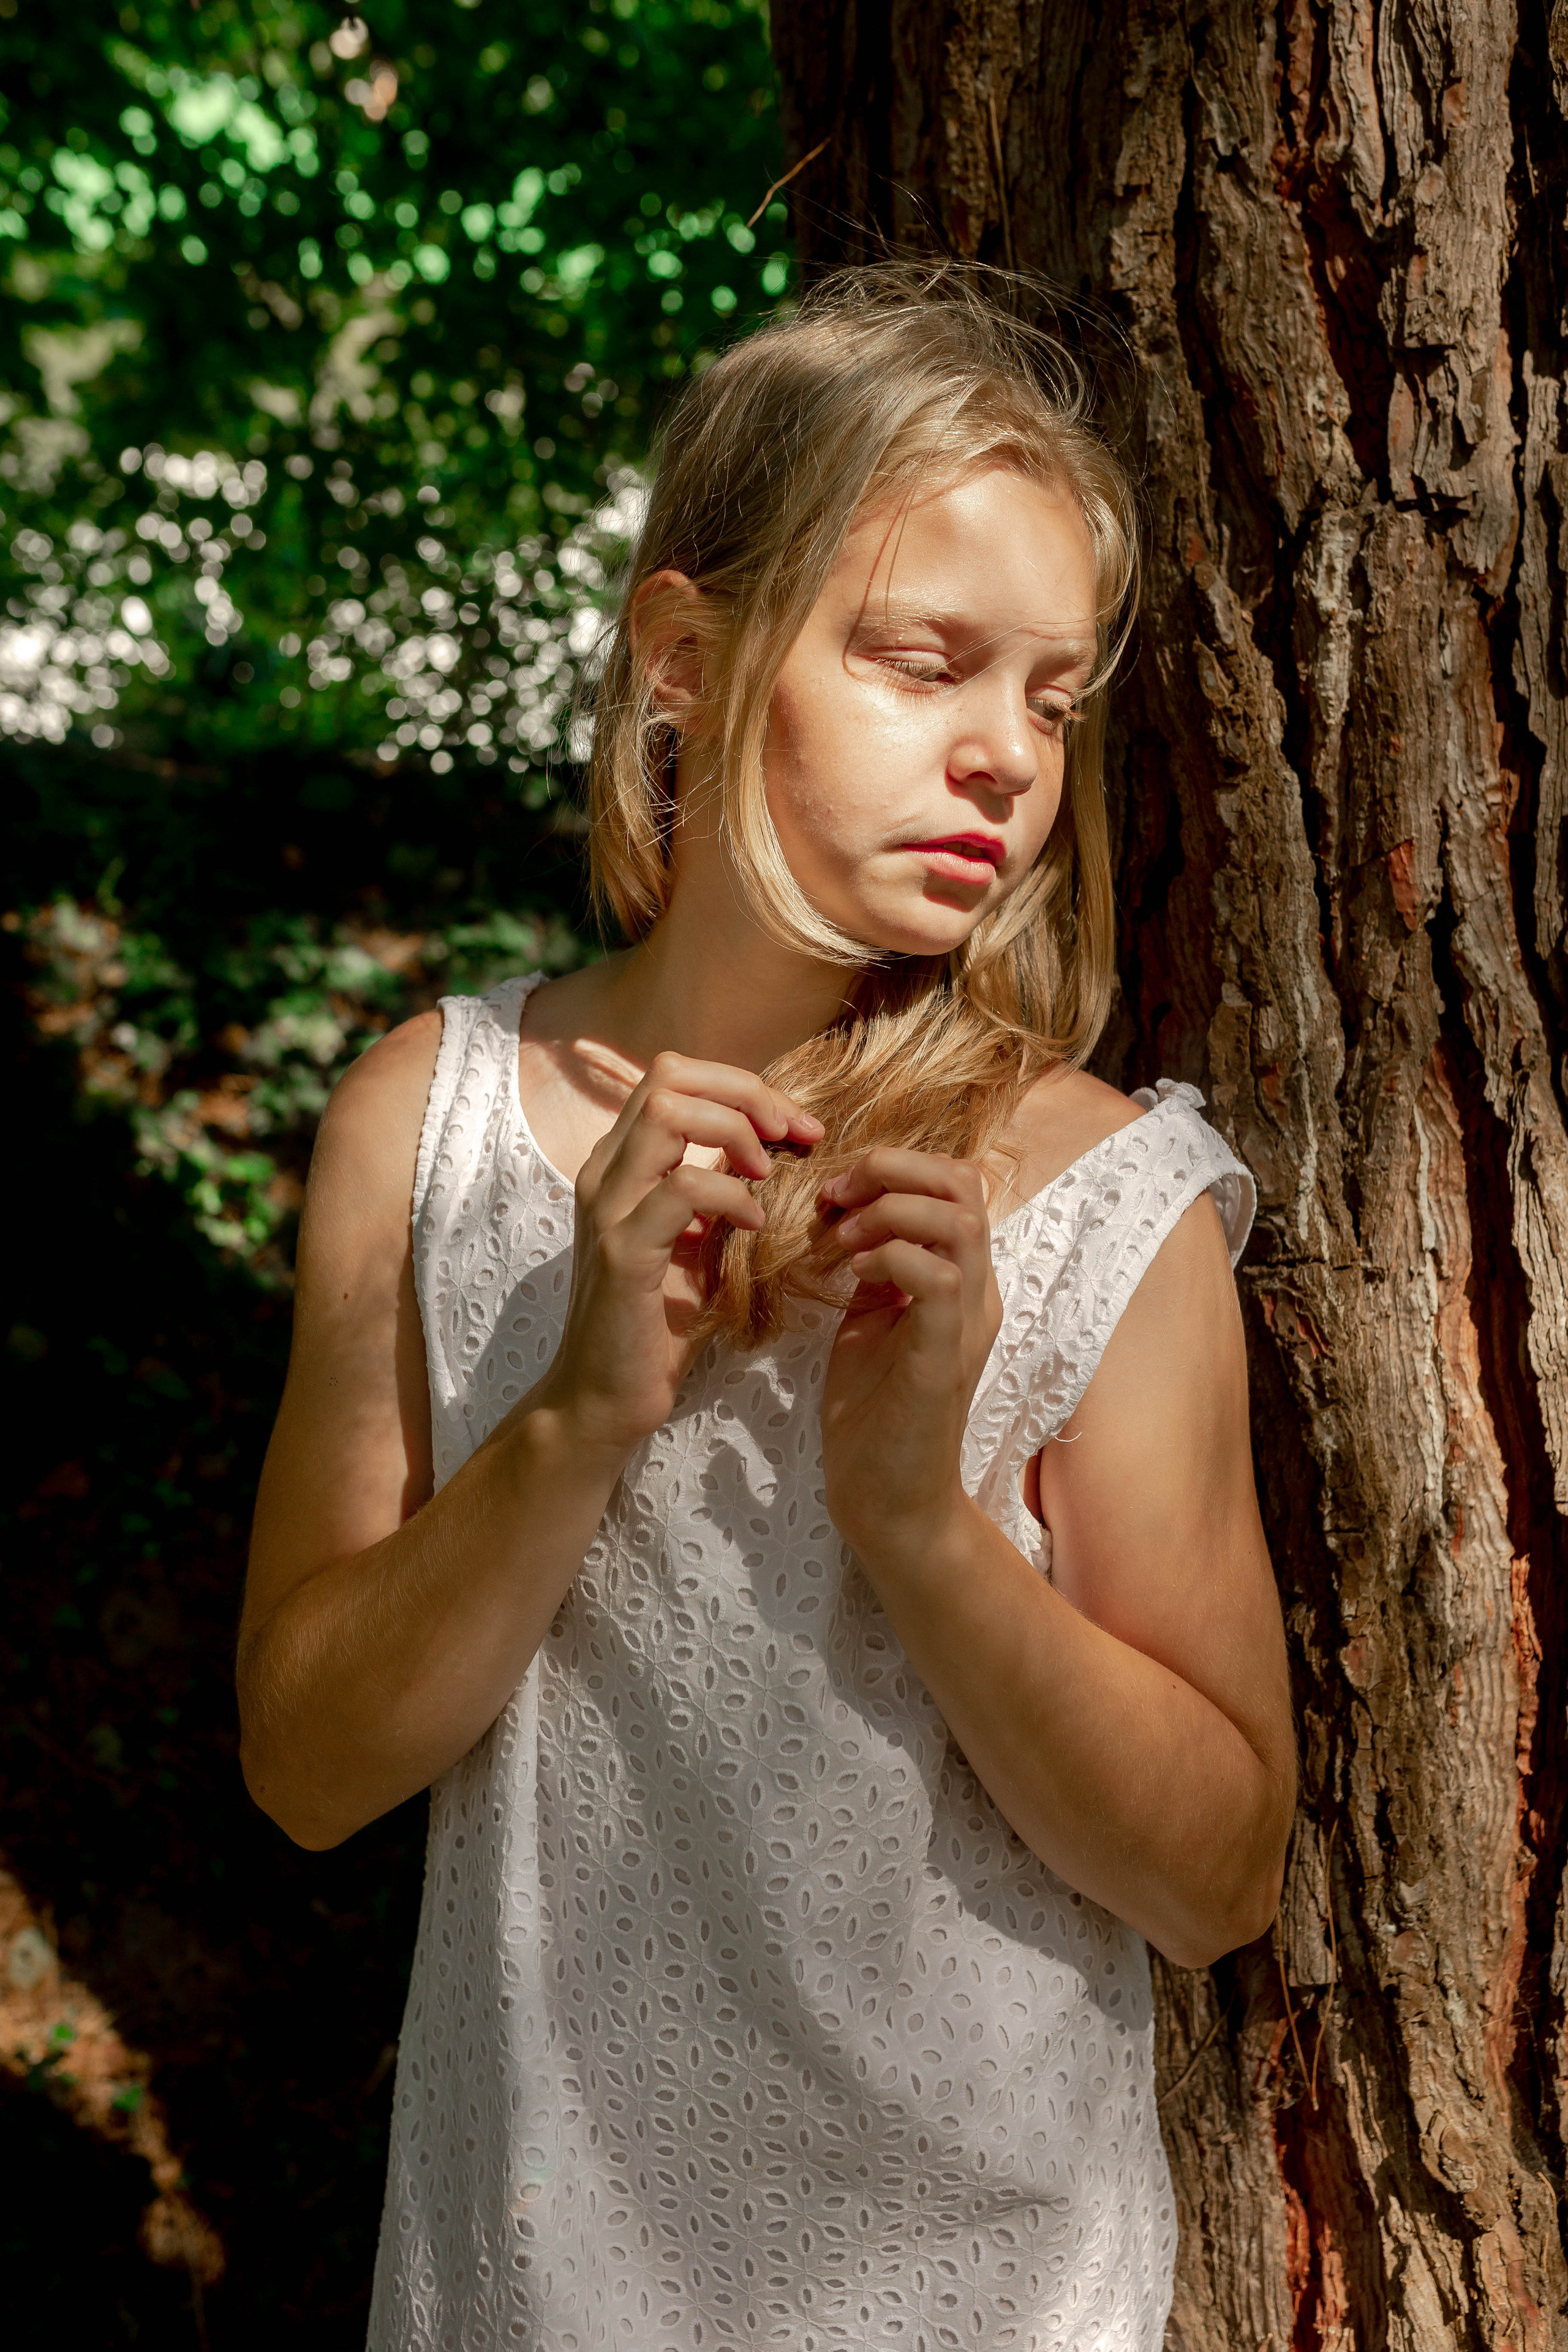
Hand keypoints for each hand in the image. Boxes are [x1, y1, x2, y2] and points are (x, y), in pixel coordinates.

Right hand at [538, 1051, 822, 1457]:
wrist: (605, 1396)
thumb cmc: (657, 1323)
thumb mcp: (696, 1241)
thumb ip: (720, 1190)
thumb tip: (777, 1149)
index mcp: (620, 1164)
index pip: (672, 1075)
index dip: (740, 1085)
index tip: (793, 1125)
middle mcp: (604, 1173)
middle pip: (669, 1075)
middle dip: (745, 1093)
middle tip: (793, 1135)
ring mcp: (607, 1209)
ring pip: (667, 1112)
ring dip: (735, 1132)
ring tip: (767, 1175)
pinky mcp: (622, 1253)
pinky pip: (682, 1189)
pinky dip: (731, 1195)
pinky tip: (754, 1224)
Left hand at [818, 1149, 1002, 1561]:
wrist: (886, 1496)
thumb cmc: (874, 1412)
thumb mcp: (869, 1319)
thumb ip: (872, 1267)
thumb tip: (846, 1215)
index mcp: (959, 1278)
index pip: (955, 1183)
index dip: (895, 1167)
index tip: (834, 1192)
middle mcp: (976, 1291)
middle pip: (964, 1182)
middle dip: (892, 1169)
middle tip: (837, 1197)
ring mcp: (965, 1322)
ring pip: (959, 1219)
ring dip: (890, 1210)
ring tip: (843, 1236)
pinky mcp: (944, 1356)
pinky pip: (941, 1279)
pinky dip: (891, 1257)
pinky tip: (852, 1273)